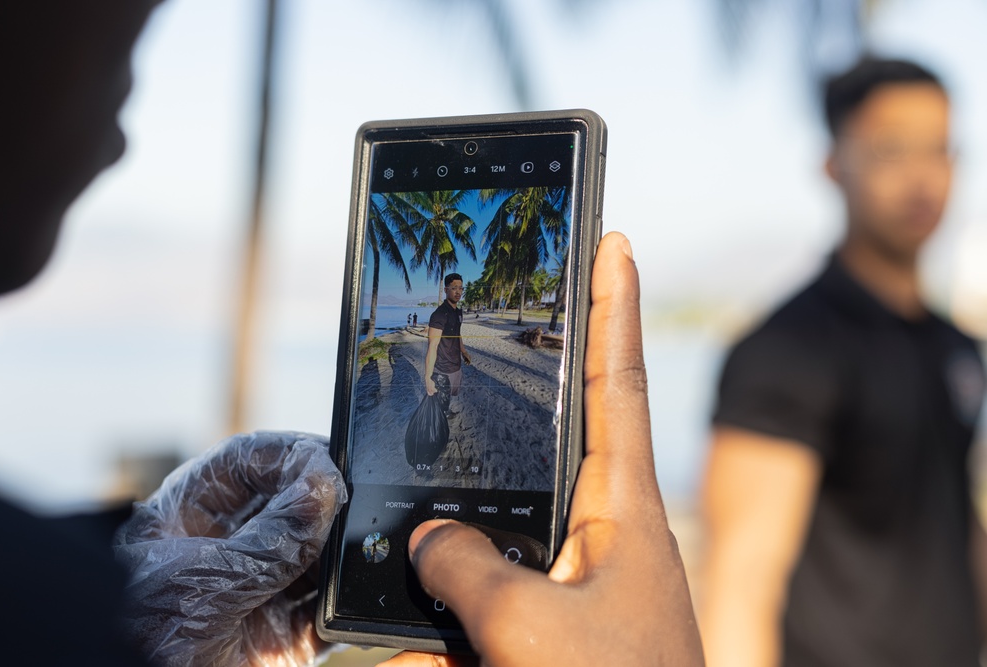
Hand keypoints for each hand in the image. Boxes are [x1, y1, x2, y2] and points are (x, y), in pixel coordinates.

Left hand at [114, 431, 347, 666]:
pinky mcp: (280, 638)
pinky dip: (343, 607)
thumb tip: (323, 492)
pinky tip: (346, 599)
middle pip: (290, 503)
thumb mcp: (203, 585)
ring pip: (316, 555)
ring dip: (337, 555)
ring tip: (346, 554)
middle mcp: (228, 548)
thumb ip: (270, 541)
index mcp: (189, 517)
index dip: (289, 454)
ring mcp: (256, 593)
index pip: (249, 460)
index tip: (326, 466)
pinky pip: (325, 611)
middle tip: (346, 506)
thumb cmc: (135, 642)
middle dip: (322, 503)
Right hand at [382, 232, 703, 665]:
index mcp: (626, 509)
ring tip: (438, 621)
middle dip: (501, 427)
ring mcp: (573, 582)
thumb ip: (470, 569)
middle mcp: (602, 534)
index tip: (613, 238)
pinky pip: (485, 604)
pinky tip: (414, 646)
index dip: (614, 307)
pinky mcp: (548, 626)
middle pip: (542, 453)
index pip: (617, 382)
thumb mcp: (532, 631)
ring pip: (494, 542)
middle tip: (466, 384)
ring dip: (452, 571)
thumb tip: (428, 538)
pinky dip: (446, 625)